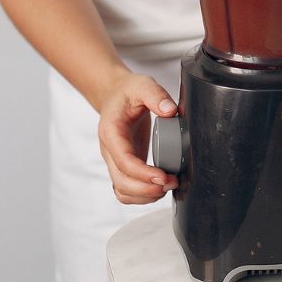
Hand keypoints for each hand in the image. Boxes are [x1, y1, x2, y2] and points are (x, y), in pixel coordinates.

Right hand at [96, 71, 178, 204]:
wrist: (115, 95)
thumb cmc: (128, 92)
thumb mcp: (142, 85)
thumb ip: (155, 95)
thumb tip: (170, 110)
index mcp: (111, 133)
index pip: (124, 162)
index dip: (143, 174)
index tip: (164, 177)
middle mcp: (110, 151)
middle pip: (121, 182)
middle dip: (147, 189)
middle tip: (172, 183)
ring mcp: (115, 160)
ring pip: (122, 190)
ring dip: (144, 196)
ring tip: (168, 188)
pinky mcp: (124, 165)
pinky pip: (126, 189)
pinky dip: (141, 196)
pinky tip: (159, 189)